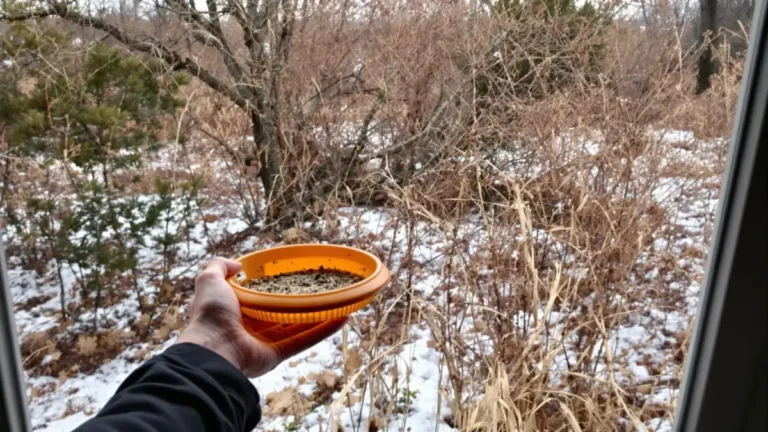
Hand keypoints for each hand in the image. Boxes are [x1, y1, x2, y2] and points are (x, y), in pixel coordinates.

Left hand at [177, 257, 346, 376]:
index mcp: (236, 310)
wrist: (213, 348)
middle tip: (321, 288)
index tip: (292, 277)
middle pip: (282, 312)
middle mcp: (251, 327)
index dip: (275, 287)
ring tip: (339, 302)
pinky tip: (342, 318)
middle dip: (302, 302)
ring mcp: (266, 342)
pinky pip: (304, 340)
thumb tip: (238, 263)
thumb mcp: (209, 281)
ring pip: (298, 325)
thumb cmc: (211, 313)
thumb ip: (218, 266)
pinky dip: (323, 331)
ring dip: (320, 315)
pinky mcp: (278, 354)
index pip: (259, 297)